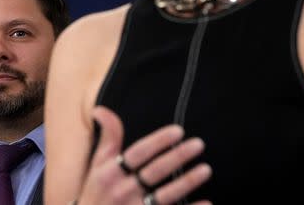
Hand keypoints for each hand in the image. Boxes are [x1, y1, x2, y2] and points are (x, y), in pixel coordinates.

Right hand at [76, 106, 211, 204]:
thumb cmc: (96, 193)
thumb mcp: (97, 166)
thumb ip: (107, 138)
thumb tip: (100, 109)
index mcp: (111, 173)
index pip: (138, 153)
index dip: (158, 141)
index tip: (179, 131)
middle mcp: (122, 191)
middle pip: (155, 171)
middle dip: (177, 157)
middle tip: (199, 143)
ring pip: (165, 196)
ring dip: (187, 182)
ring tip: (206, 169)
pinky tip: (206, 202)